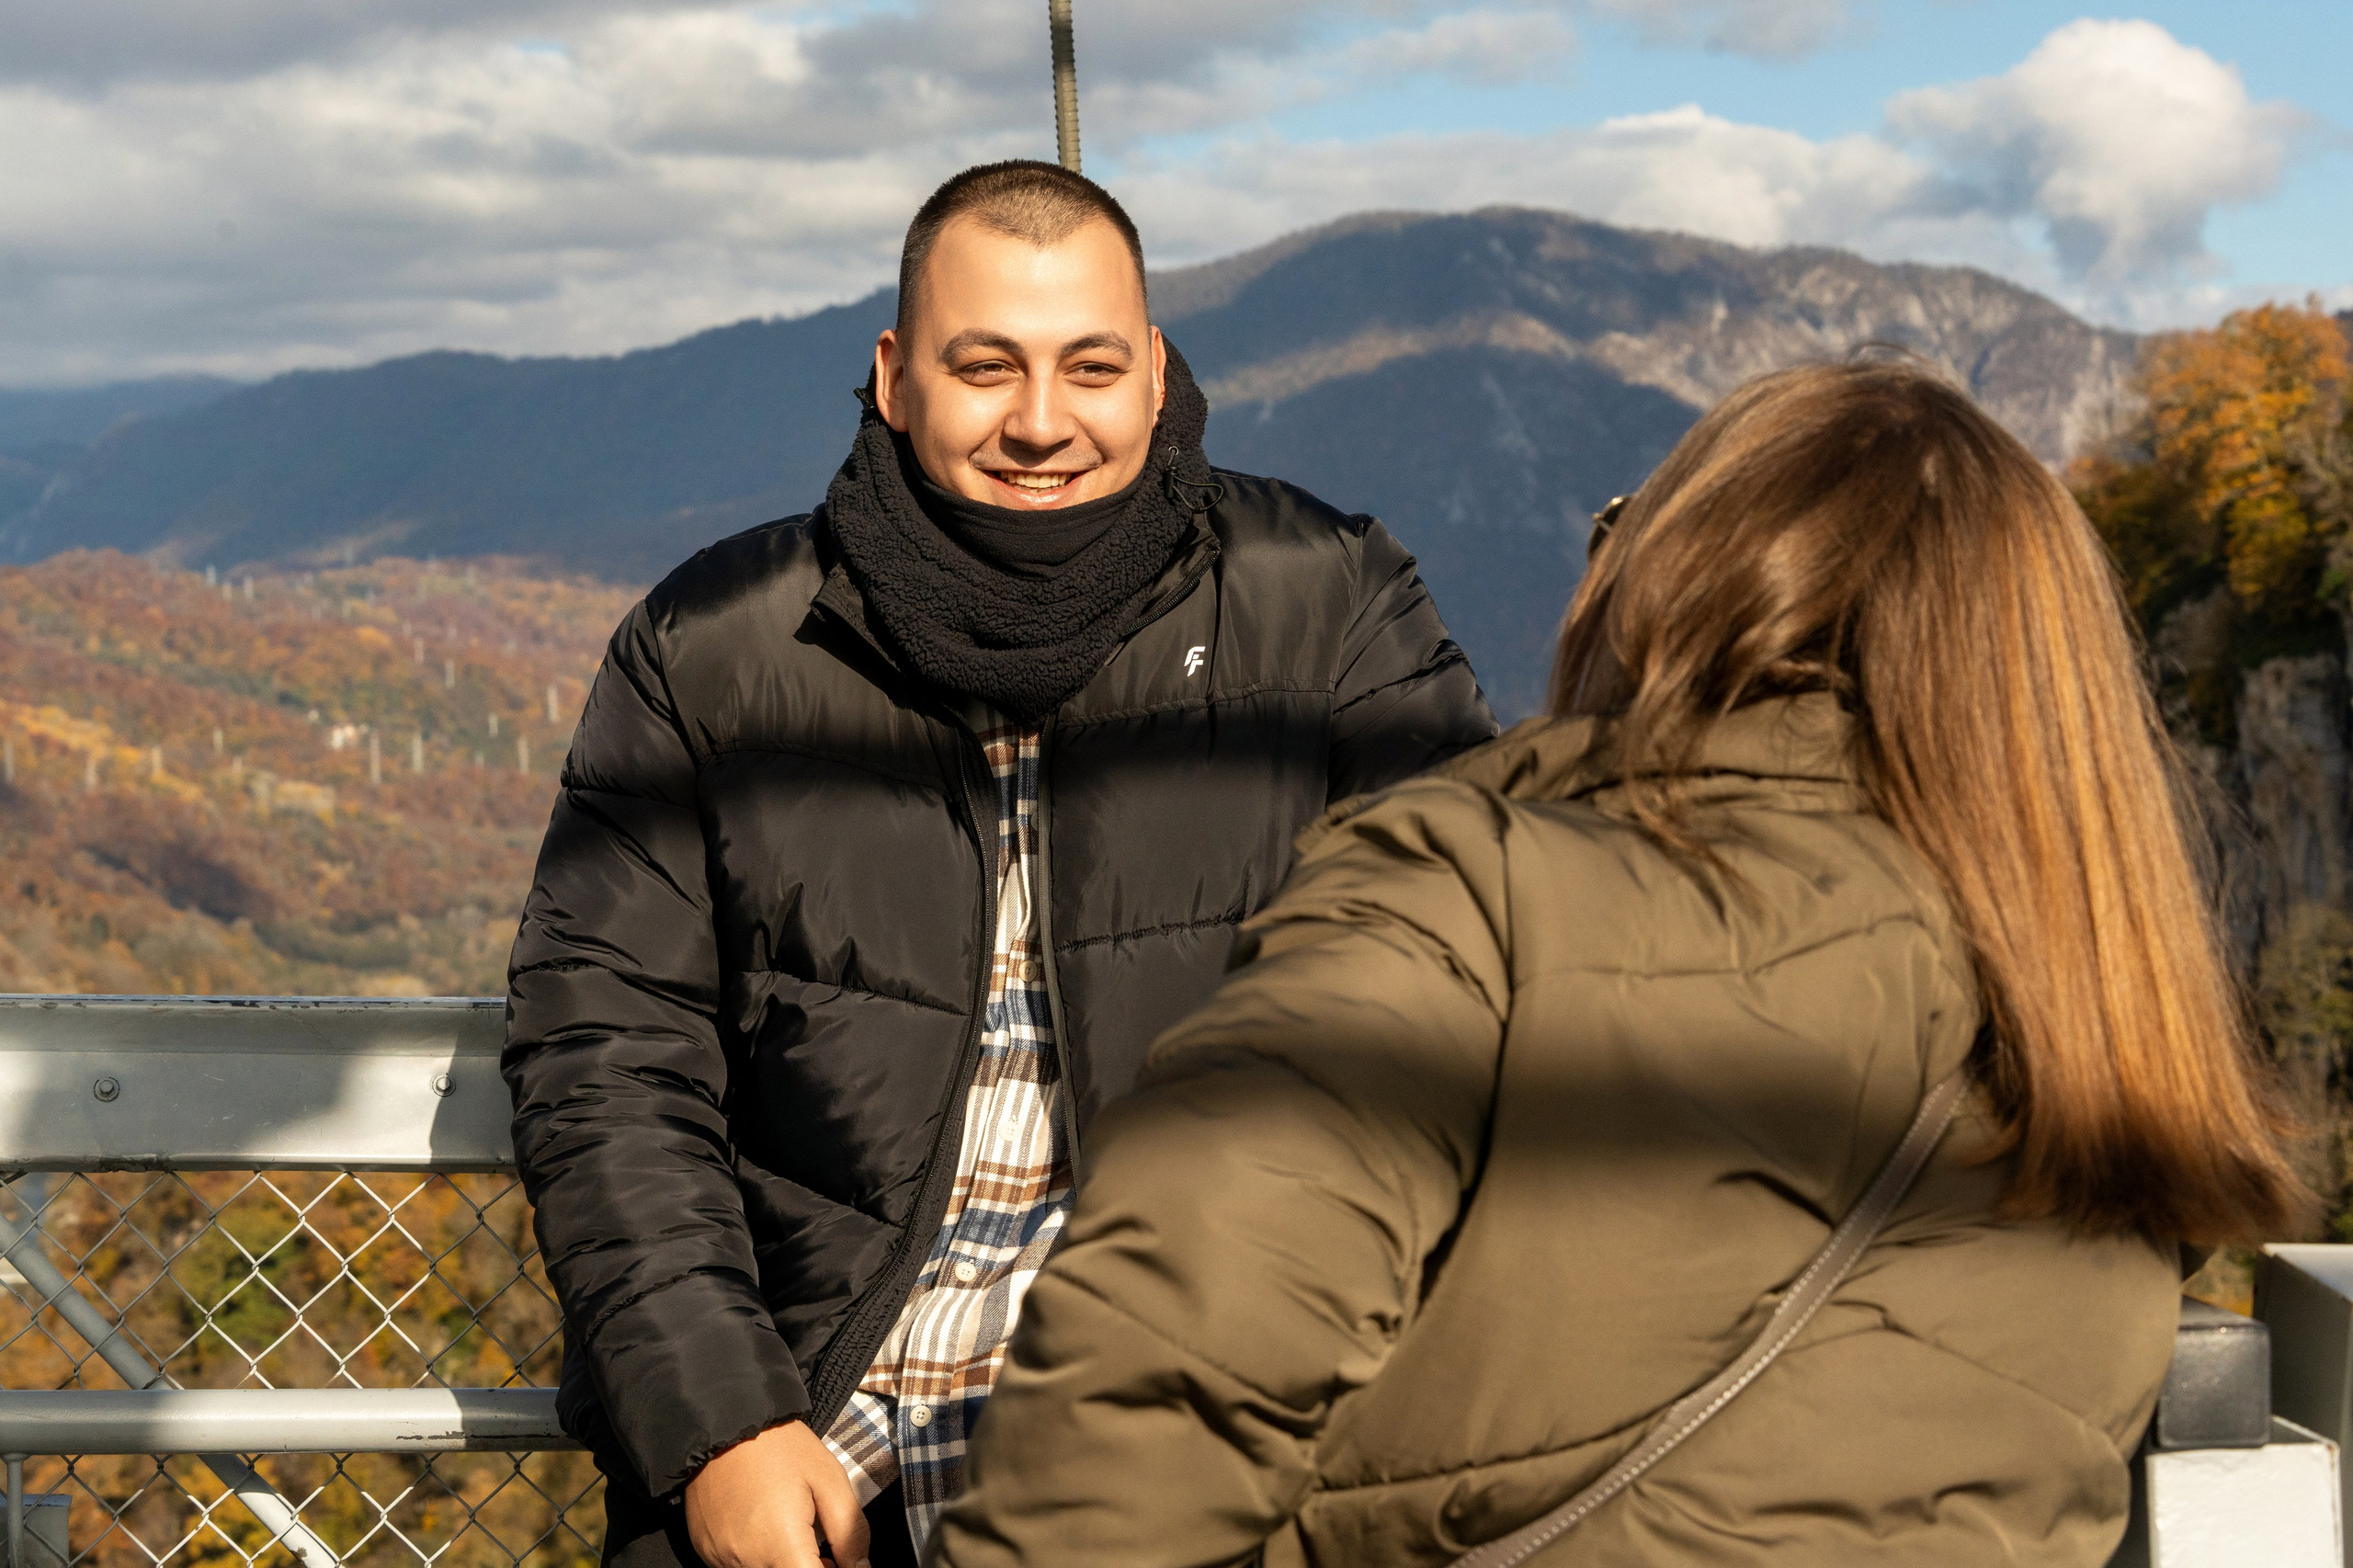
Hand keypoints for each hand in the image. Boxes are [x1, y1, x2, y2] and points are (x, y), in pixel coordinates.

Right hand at [683, 1420, 869, 1567]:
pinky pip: (738, 1567)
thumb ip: (849, 1532)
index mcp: (780, 1546)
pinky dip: (760, 1561)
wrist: (725, 1424)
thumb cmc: (780, 1447)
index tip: (838, 1560)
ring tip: (797, 1537)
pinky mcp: (707, 1552)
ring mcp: (720, 1559)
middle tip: (826, 1551)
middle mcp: (745, 1561)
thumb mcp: (829, 1479)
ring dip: (785, 1566)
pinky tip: (769, 1534)